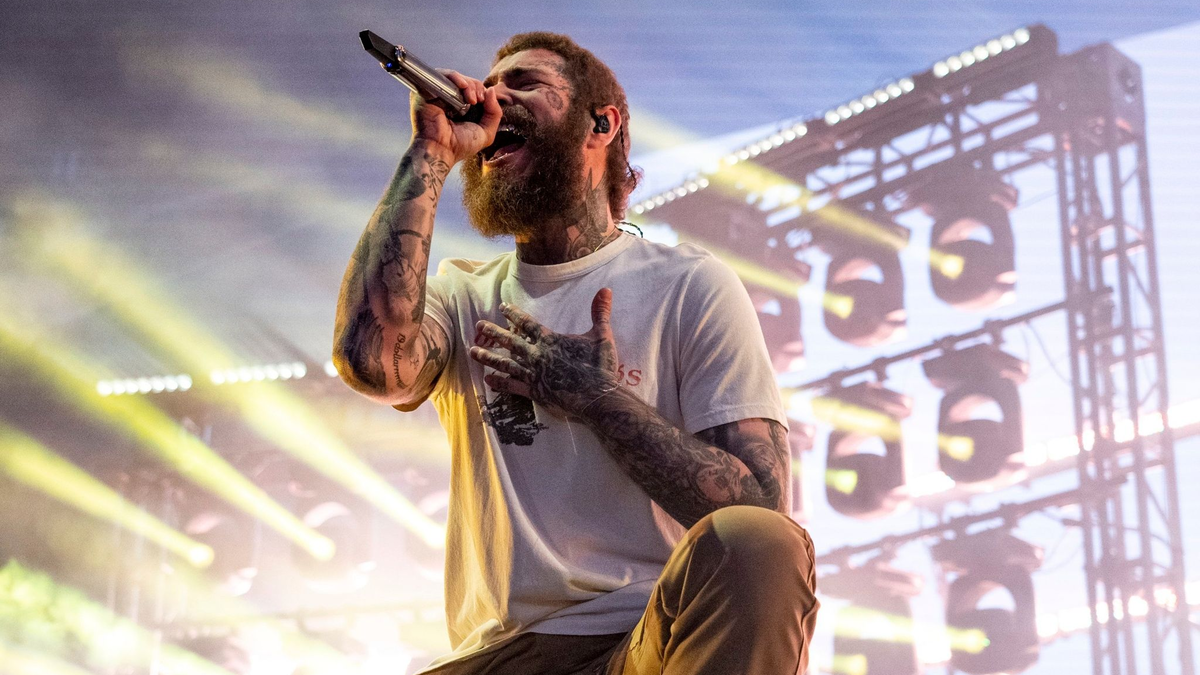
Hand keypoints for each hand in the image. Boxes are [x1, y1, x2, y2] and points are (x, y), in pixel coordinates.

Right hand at [410, 70, 501, 164]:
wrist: (440, 150)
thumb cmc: (460, 145)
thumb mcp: (486, 132)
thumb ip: (494, 113)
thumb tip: (491, 90)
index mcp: (459, 107)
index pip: (472, 89)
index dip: (481, 91)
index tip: (483, 102)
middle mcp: (447, 99)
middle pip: (465, 81)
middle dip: (476, 87)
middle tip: (478, 100)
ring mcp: (435, 94)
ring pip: (455, 77)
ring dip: (468, 84)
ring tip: (471, 98)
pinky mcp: (425, 90)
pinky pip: (441, 75)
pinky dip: (454, 77)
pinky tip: (463, 87)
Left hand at [469, 289, 619, 416]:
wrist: (598, 397)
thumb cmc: (600, 367)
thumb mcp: (602, 336)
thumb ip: (600, 312)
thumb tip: (606, 289)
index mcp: (551, 340)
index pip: (528, 324)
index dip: (514, 314)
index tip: (503, 307)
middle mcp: (537, 356)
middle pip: (510, 342)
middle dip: (493, 332)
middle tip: (479, 325)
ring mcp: (534, 375)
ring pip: (505, 364)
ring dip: (488, 357)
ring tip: (473, 351)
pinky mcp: (535, 392)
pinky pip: (512, 386)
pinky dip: (499, 383)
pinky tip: (488, 380)